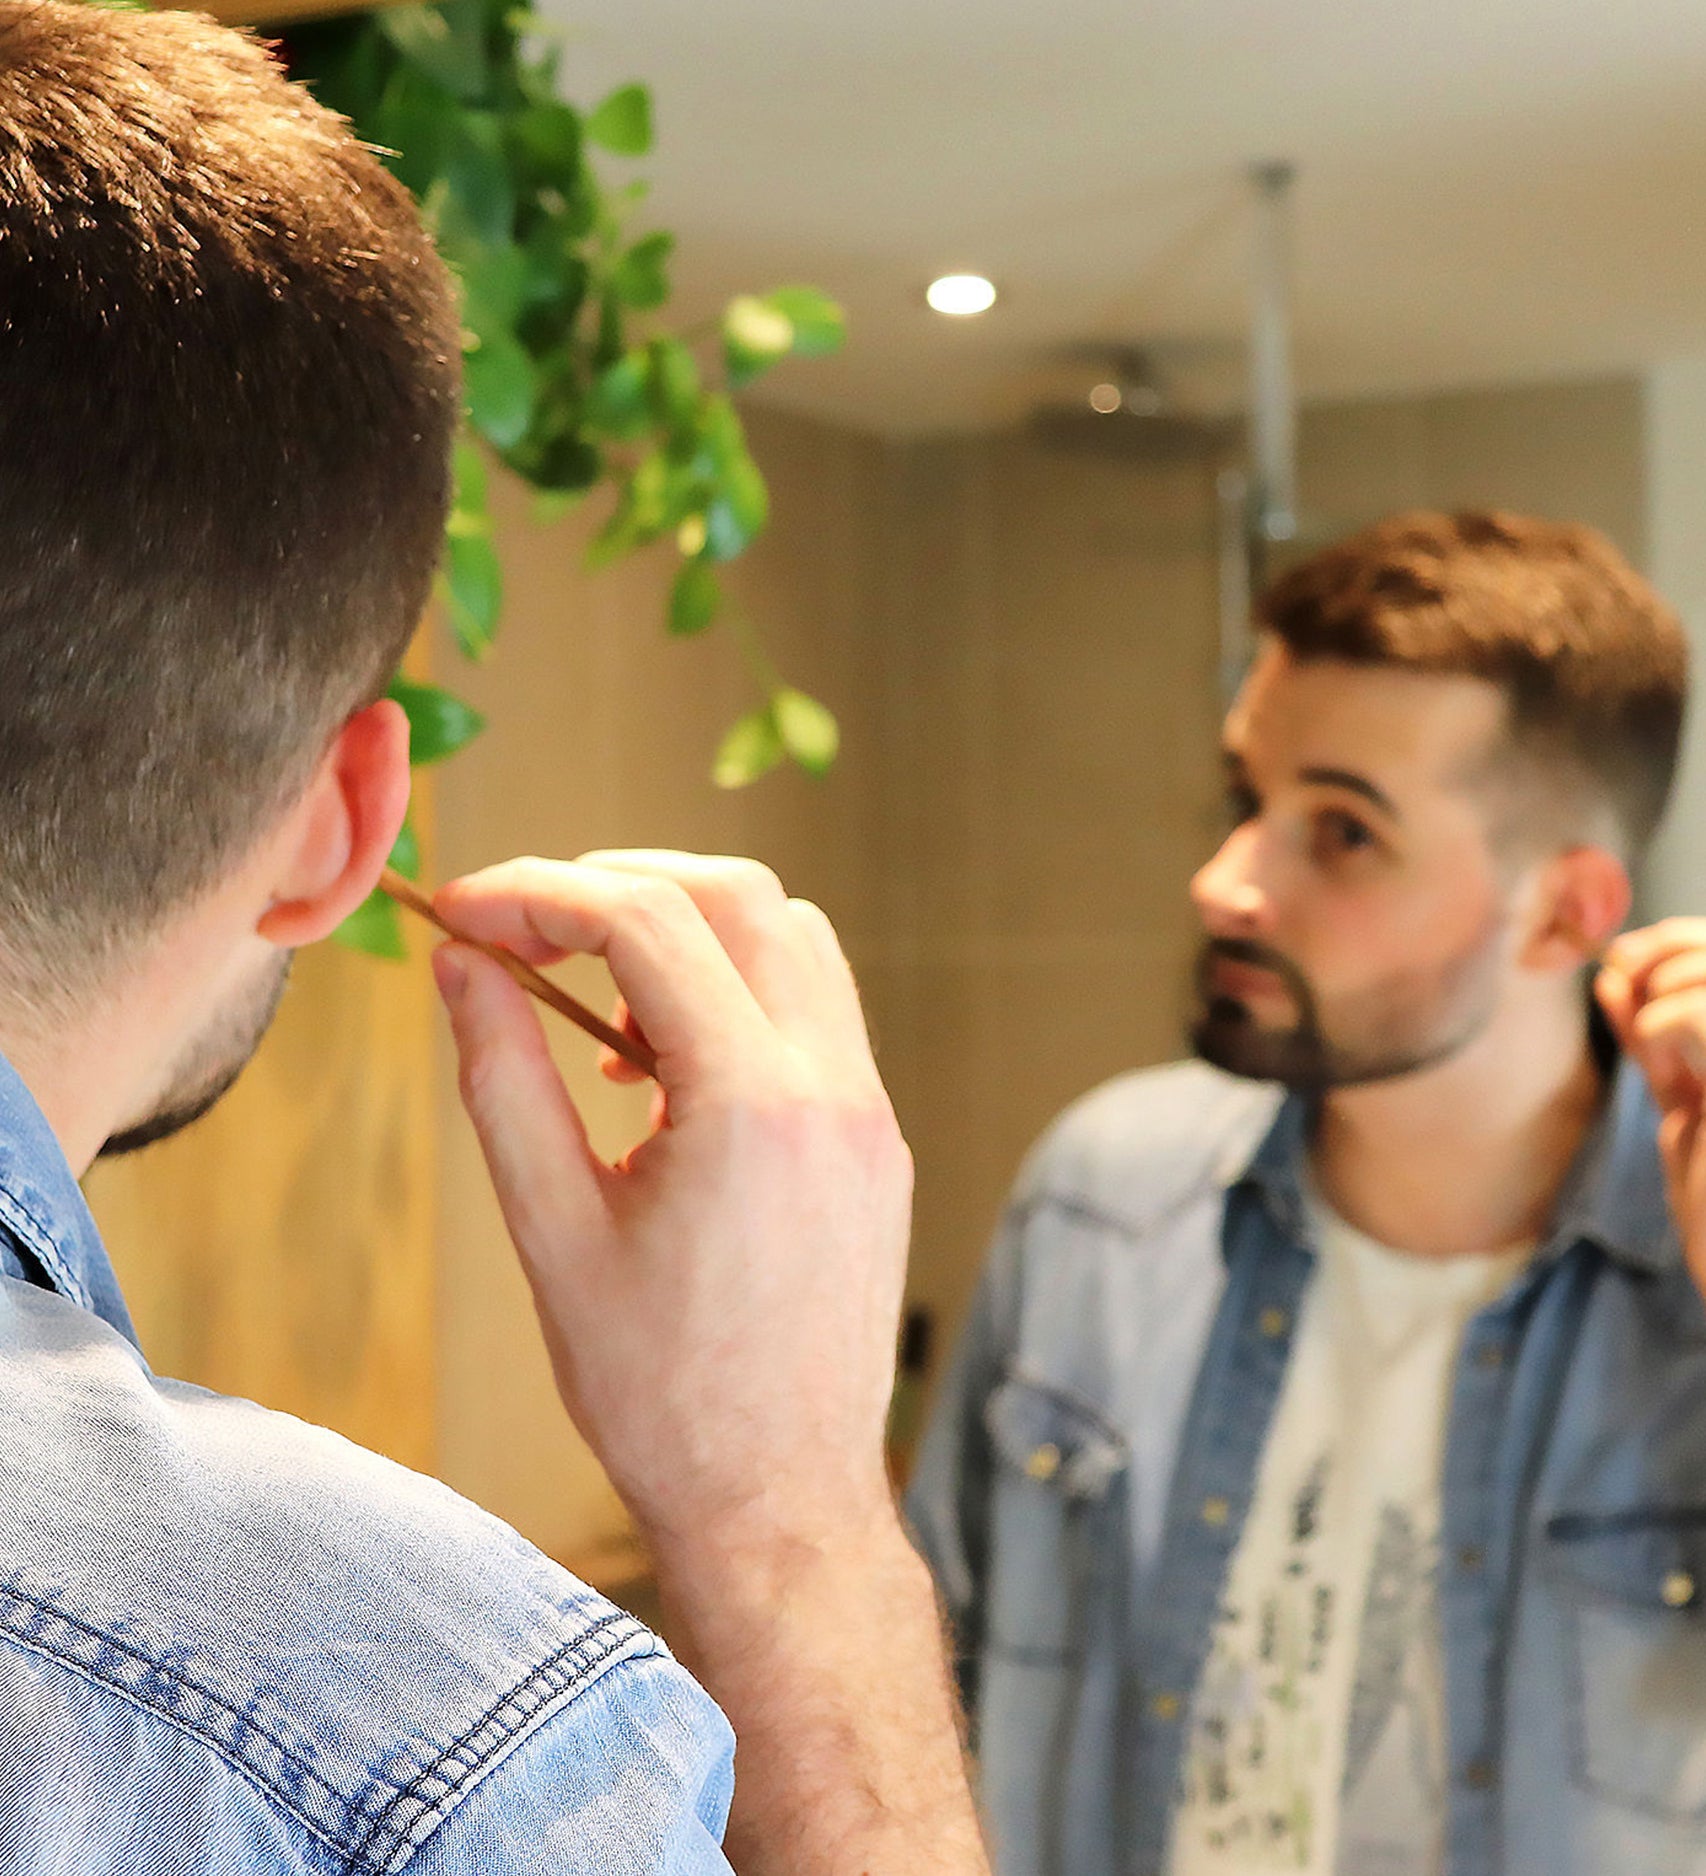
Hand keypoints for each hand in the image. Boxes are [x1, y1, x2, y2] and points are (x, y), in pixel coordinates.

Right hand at [428, 852, 912, 1560]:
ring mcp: (871, 1110)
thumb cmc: (660, 1393)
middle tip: (522, 927)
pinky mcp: (879, 1139)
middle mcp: (834, 1086)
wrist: (780, 1499)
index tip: (461, 909)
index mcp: (753, 1105)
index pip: (646, 921)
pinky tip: (660, 1065)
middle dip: (616, 884)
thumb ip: (503, 1078)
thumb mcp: (553, 1232)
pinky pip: (815, 1009)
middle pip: (736, 896)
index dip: (536, 892)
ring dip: (686, 931)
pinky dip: (735, 991)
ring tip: (591, 1005)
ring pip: (791, 938)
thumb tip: (463, 964)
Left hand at [1598, 919, 1705, 1289]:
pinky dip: (1662, 1026)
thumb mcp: (1677, 1096)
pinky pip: (1701, 1013)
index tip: (1621, 964)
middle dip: (1659, 950)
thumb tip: (1610, 973)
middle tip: (1619, 984)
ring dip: (1660, 999)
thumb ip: (1650, 1036)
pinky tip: (1662, 1069)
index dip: (1675, 938)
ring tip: (1658, 1056)